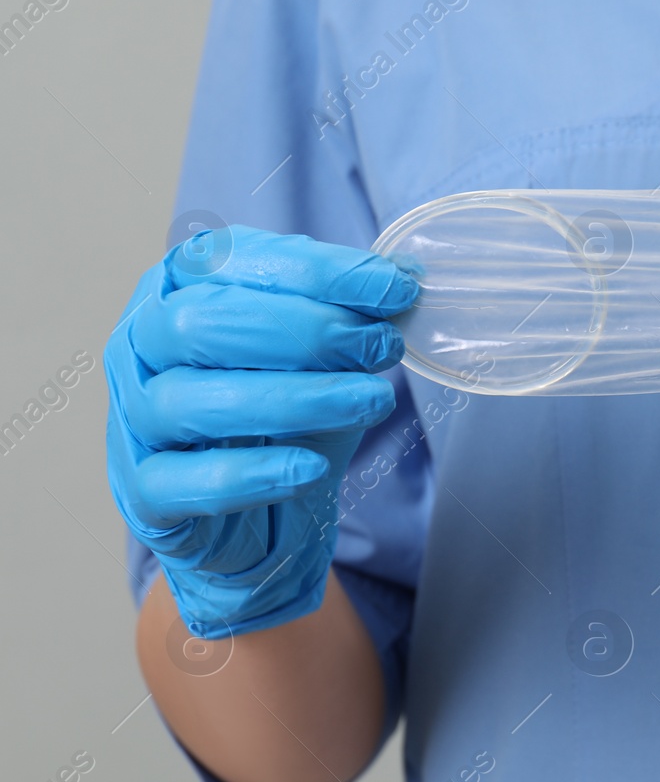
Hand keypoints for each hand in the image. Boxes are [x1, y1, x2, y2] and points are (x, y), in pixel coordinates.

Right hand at [105, 226, 418, 637]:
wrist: (264, 521)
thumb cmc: (287, 421)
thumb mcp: (326, 360)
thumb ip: (351, 315)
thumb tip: (404, 274)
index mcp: (177, 291)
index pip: (228, 260)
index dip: (315, 270)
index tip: (395, 287)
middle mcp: (140, 348)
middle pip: (197, 321)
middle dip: (303, 330)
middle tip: (381, 347)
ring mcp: (134, 421)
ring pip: (187, 398)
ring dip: (294, 398)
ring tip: (372, 401)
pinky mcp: (145, 494)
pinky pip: (179, 480)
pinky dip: (249, 473)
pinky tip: (311, 468)